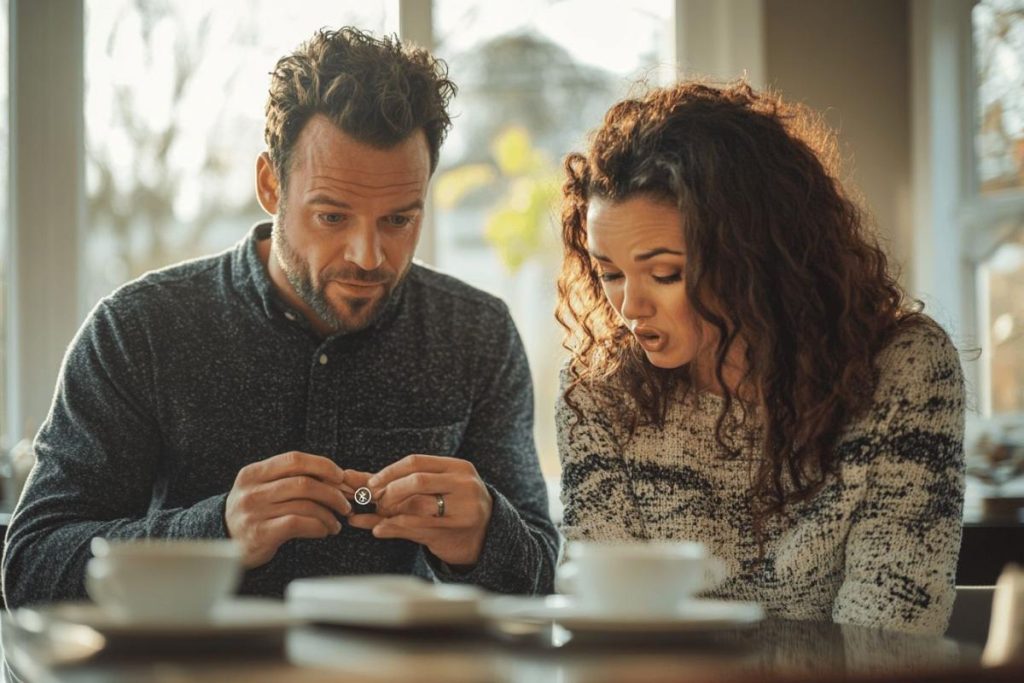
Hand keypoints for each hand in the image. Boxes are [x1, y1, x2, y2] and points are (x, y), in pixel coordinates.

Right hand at [225, 451, 351, 568]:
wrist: (223, 541)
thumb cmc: (253, 512)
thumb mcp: (261, 488)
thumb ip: (289, 479)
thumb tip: (335, 478)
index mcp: (254, 473)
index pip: (294, 459)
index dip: (322, 465)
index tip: (340, 476)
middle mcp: (252, 490)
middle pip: (304, 483)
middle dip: (332, 493)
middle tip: (345, 504)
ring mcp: (254, 512)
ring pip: (304, 505)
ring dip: (328, 514)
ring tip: (335, 522)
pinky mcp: (260, 533)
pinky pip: (298, 523)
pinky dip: (318, 527)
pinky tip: (323, 531)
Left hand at [347, 454, 492, 566]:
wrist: (486, 535)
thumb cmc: (455, 506)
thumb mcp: (440, 486)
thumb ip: (406, 481)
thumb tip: (355, 478)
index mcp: (458, 467)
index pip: (417, 462)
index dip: (389, 472)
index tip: (371, 483)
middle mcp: (463, 484)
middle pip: (417, 481)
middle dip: (390, 491)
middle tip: (375, 500)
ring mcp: (463, 508)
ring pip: (417, 506)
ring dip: (390, 511)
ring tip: (377, 514)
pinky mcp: (456, 530)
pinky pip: (418, 528)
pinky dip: (394, 528)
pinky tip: (378, 529)